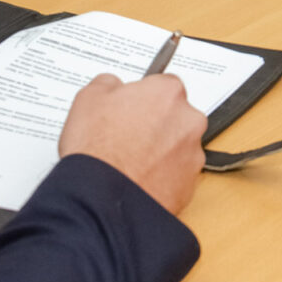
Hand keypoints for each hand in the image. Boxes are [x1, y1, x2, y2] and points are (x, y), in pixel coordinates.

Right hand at [58, 72, 206, 214]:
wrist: (103, 198)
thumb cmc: (97, 148)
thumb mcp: (89, 97)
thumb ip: (108, 84)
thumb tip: (113, 86)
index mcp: (168, 93)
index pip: (164, 86)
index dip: (144, 98)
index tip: (132, 108)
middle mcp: (188, 121)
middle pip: (176, 116)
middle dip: (156, 124)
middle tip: (128, 136)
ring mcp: (192, 155)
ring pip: (178, 147)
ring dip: (160, 151)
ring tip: (130, 162)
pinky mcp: (190, 185)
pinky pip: (177, 175)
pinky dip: (162, 177)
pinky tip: (138, 179)